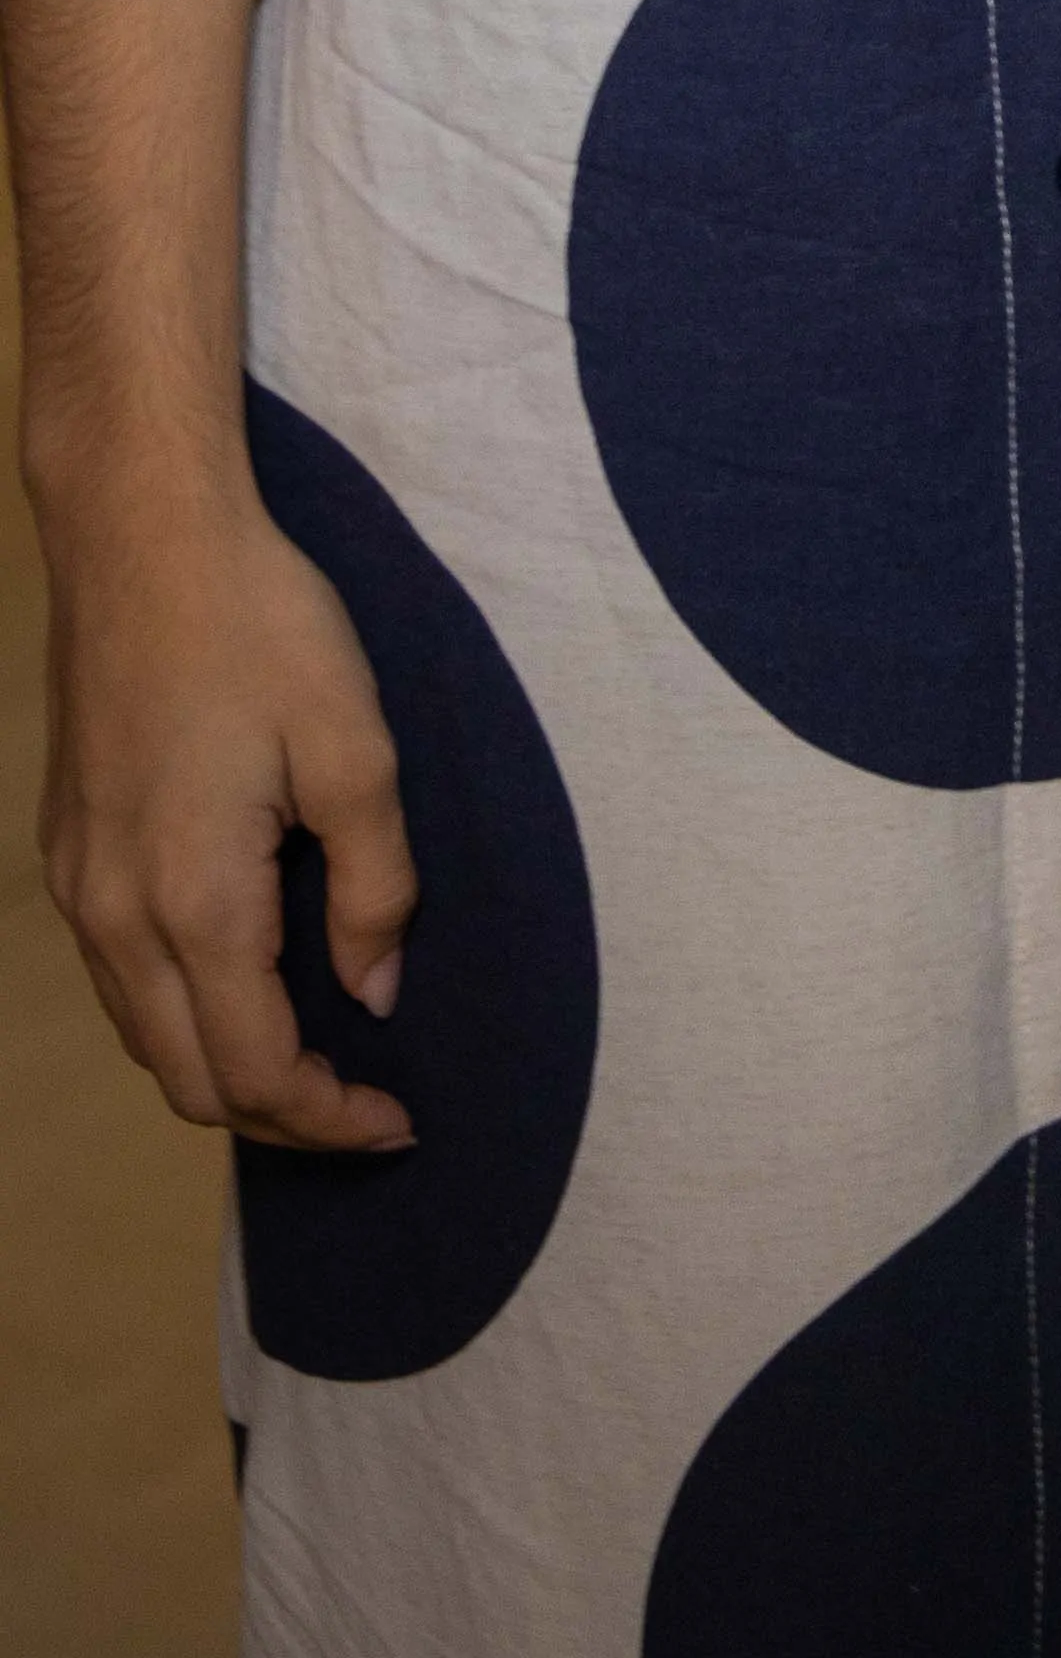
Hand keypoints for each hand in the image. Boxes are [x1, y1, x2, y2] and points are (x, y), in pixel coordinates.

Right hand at [34, 472, 416, 1153]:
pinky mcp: (65, 852)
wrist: (140, 536)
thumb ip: (375, 886)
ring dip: (224, 1070)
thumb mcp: (356, 746)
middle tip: (363, 1105)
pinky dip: (180, 1015)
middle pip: (189, 1081)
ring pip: (144, 1038)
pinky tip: (240, 982)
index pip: (257, 1073)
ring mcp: (76, 888)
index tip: (398, 1121)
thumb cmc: (259, 625)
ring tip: (313, 1057)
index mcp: (194, 903)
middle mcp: (115, 918)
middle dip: (279, 1116)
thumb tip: (373, 994)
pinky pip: (118, 980)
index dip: (330, 1120)